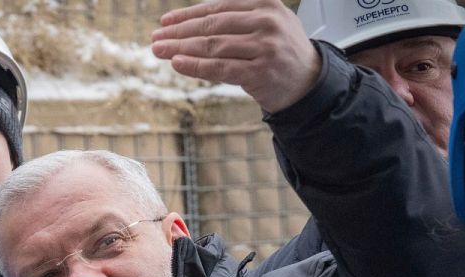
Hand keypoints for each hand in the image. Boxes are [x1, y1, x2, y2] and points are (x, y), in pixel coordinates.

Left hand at [152, 0, 320, 112]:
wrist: (308, 81)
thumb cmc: (280, 51)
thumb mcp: (267, 21)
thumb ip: (237, 15)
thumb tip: (190, 20)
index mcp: (265, 3)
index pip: (218, 7)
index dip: (188, 14)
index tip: (166, 22)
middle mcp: (267, 22)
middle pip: (212, 25)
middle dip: (179, 32)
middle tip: (156, 38)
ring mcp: (265, 47)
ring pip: (213, 46)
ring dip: (181, 48)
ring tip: (160, 50)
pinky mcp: (260, 72)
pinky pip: (220, 68)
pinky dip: (196, 66)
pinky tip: (177, 63)